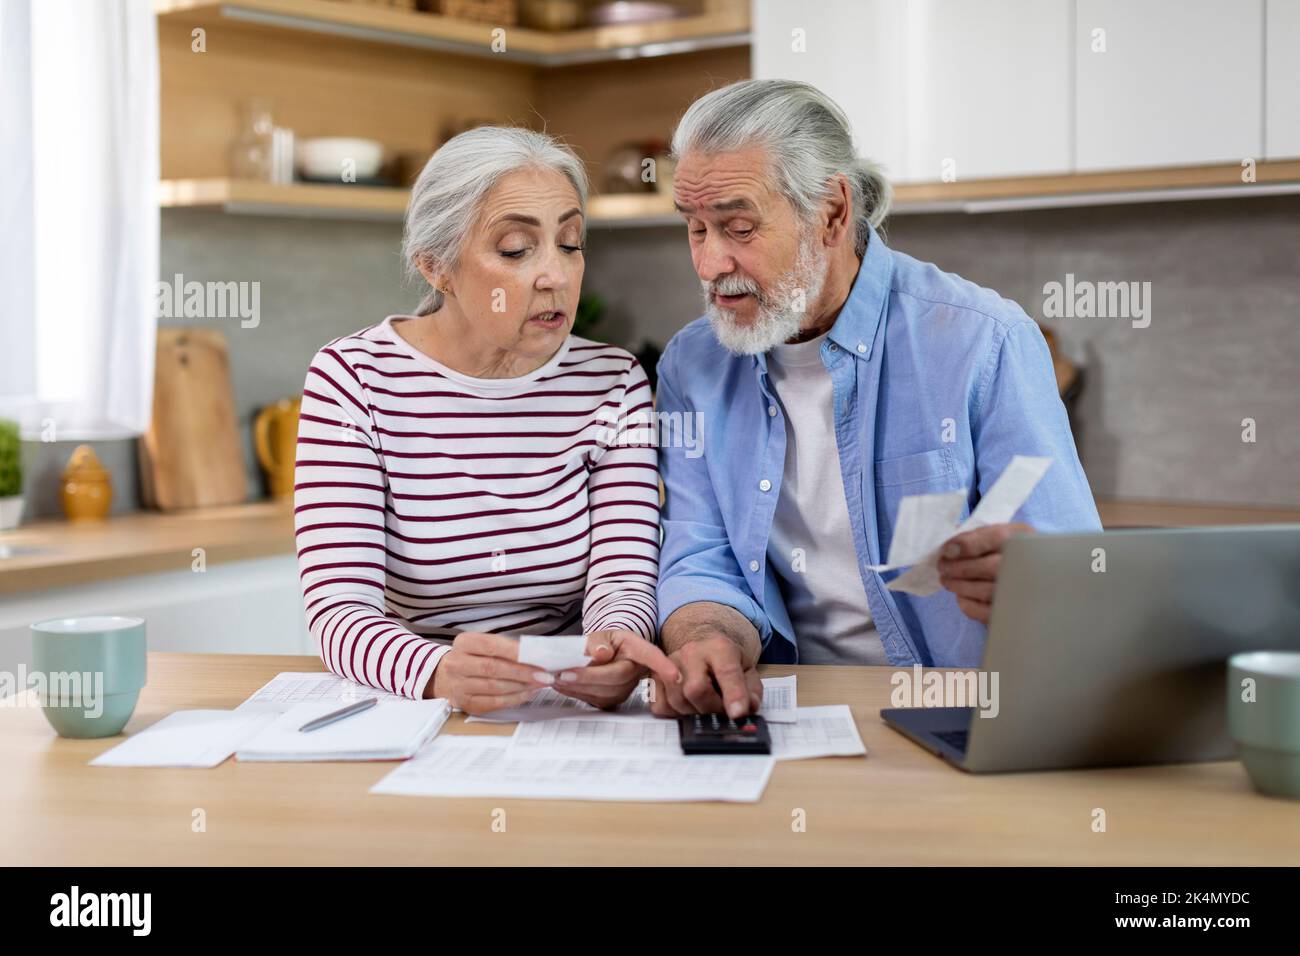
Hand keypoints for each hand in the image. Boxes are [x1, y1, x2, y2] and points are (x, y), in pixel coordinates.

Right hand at [426, 631, 553, 714]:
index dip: (516, 653)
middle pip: (494, 668)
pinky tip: (527, 693)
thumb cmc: (472, 657)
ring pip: (495, 687)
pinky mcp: (465, 704)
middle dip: (523, 673)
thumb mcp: (482, 645)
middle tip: (545, 675)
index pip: (492, 646)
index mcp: (464, 643)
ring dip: (522, 686)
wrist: (442, 676)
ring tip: (540, 683)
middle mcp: (457, 664)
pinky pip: (493, 703)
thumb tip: (536, 656)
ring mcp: (459, 686)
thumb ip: (506, 648)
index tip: (538, 657)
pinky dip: (513, 699)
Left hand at [552, 630, 680, 709]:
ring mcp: (626, 689)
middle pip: (616, 678)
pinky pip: (594, 700)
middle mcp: (636, 671)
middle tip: (560, 674)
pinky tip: (561, 684)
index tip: (673, 675)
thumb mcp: (602, 634)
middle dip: (587, 678)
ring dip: (576, 687)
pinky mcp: (613, 700)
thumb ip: (599, 641)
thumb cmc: (605, 643)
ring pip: (604, 693)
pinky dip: (575, 693)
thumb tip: (601, 654)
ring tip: (554, 678)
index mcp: (638, 650)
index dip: (662, 666)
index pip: (652, 657)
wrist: (604, 655)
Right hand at [649, 633, 761, 719]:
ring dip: (694, 713)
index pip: (726, 671)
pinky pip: (660, 705)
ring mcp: (670, 663)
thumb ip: (751, 693)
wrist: (706, 648)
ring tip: (706, 707)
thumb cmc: (727, 662)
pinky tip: (688, 707)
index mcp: (719, 647)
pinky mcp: (655, 676)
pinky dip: (675, 714)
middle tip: (721, 712)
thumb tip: (743, 712)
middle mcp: (691, 651)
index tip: (738, 714)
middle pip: (695, 689)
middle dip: (711, 708)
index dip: (733, 694)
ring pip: (677, 700)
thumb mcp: (748, 672)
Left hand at [937, 522, 1033, 623]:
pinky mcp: (1012, 612)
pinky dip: (967, 604)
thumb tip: (949, 549)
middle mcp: (1027, 564)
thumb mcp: (996, 535)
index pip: (998, 537)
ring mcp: (1022, 591)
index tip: (947, 551)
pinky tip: (961, 596)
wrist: (1033, 579)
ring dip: (958, 585)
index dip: (967, 544)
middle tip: (942, 566)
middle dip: (958, 567)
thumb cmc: (1006, 552)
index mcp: (1022, 539)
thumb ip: (975, 537)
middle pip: (989, 567)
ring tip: (947, 580)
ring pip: (985, 591)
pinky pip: (986, 612)